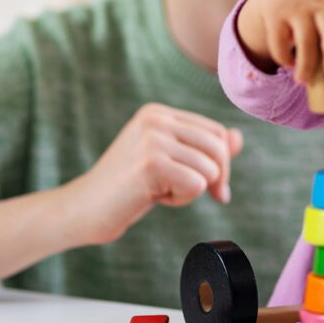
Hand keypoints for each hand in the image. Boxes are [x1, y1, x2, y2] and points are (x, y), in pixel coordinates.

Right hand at [61, 103, 243, 245]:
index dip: (220, 164)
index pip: (217, 132)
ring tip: (159, 190)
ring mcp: (153, 139)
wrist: (84, 209)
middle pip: (219, 148)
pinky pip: (196, 185)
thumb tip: (239, 137)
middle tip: (184, 193)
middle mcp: (156, 119)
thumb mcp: (170, 162)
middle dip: (213, 178)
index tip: (210, 188)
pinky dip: (181, 199)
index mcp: (159, 113)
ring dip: (191, 190)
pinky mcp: (151, 164)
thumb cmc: (128, 188)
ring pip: (210, 169)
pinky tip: (153, 197)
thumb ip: (203, 149)